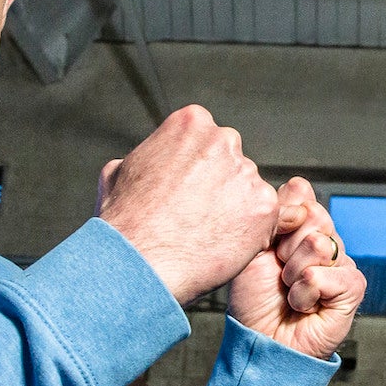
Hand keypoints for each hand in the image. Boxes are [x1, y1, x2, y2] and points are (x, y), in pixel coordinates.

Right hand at [97, 105, 278, 304]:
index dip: (198, 170)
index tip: (187, 191)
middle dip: (220, 186)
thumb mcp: (118, 172)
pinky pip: (267, 218)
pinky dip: (251, 234)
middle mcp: (224, 140)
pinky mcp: (265, 206)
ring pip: (249, 191)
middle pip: (232, 163)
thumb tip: (151, 158)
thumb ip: (146, 155)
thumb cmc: (125, 222)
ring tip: (205, 235)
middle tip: (197, 216)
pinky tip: (222, 245)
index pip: (208, 140)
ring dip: (236, 211)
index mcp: (192, 122)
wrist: (139, 262)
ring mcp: (247, 173)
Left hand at [227, 179, 365, 359]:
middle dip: (285, 247)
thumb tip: (300, 186)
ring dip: (293, 273)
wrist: (260, 341)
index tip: (267, 246)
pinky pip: (327, 274)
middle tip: (279, 272)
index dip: (280, 218)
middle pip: (313, 214)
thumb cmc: (254, 300)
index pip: (302, 195)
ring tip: (288, 290)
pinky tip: (303, 306)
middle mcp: (325, 242)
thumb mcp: (254, 248)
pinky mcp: (353, 287)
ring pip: (319, 243)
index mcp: (302, 229)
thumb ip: (277, 214)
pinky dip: (305, 293)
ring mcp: (341, 263)